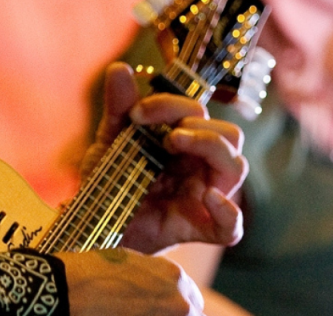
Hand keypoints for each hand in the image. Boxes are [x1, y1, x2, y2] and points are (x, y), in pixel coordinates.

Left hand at [82, 62, 247, 254]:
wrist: (96, 225)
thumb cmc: (110, 183)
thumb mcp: (110, 141)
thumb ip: (119, 109)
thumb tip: (120, 69)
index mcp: (187, 144)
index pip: (200, 114)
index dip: (172, 105)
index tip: (137, 113)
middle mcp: (203, 167)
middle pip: (231, 136)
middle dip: (201, 127)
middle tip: (167, 134)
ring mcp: (206, 197)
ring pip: (237, 167)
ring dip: (212, 148)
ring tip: (173, 144)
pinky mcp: (201, 229)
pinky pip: (232, 227)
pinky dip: (228, 213)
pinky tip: (208, 198)